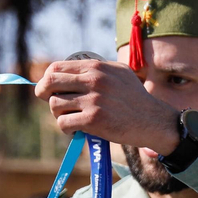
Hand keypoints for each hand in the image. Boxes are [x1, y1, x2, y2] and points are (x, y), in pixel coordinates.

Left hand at [34, 58, 180, 152]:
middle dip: (44, 95)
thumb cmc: (134, 98)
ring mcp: (93, 100)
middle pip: (49, 83)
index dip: (47, 79)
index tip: (50, 89)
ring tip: (72, 118)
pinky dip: (67, 129)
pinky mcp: (93, 120)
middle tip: (54, 104)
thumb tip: (66, 73)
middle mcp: (93, 80)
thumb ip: (95, 69)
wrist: (153, 120)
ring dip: (59, 114)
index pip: (56, 67)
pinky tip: (77, 130)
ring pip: (55, 105)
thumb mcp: (118, 73)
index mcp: (97, 67)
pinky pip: (64, 123)